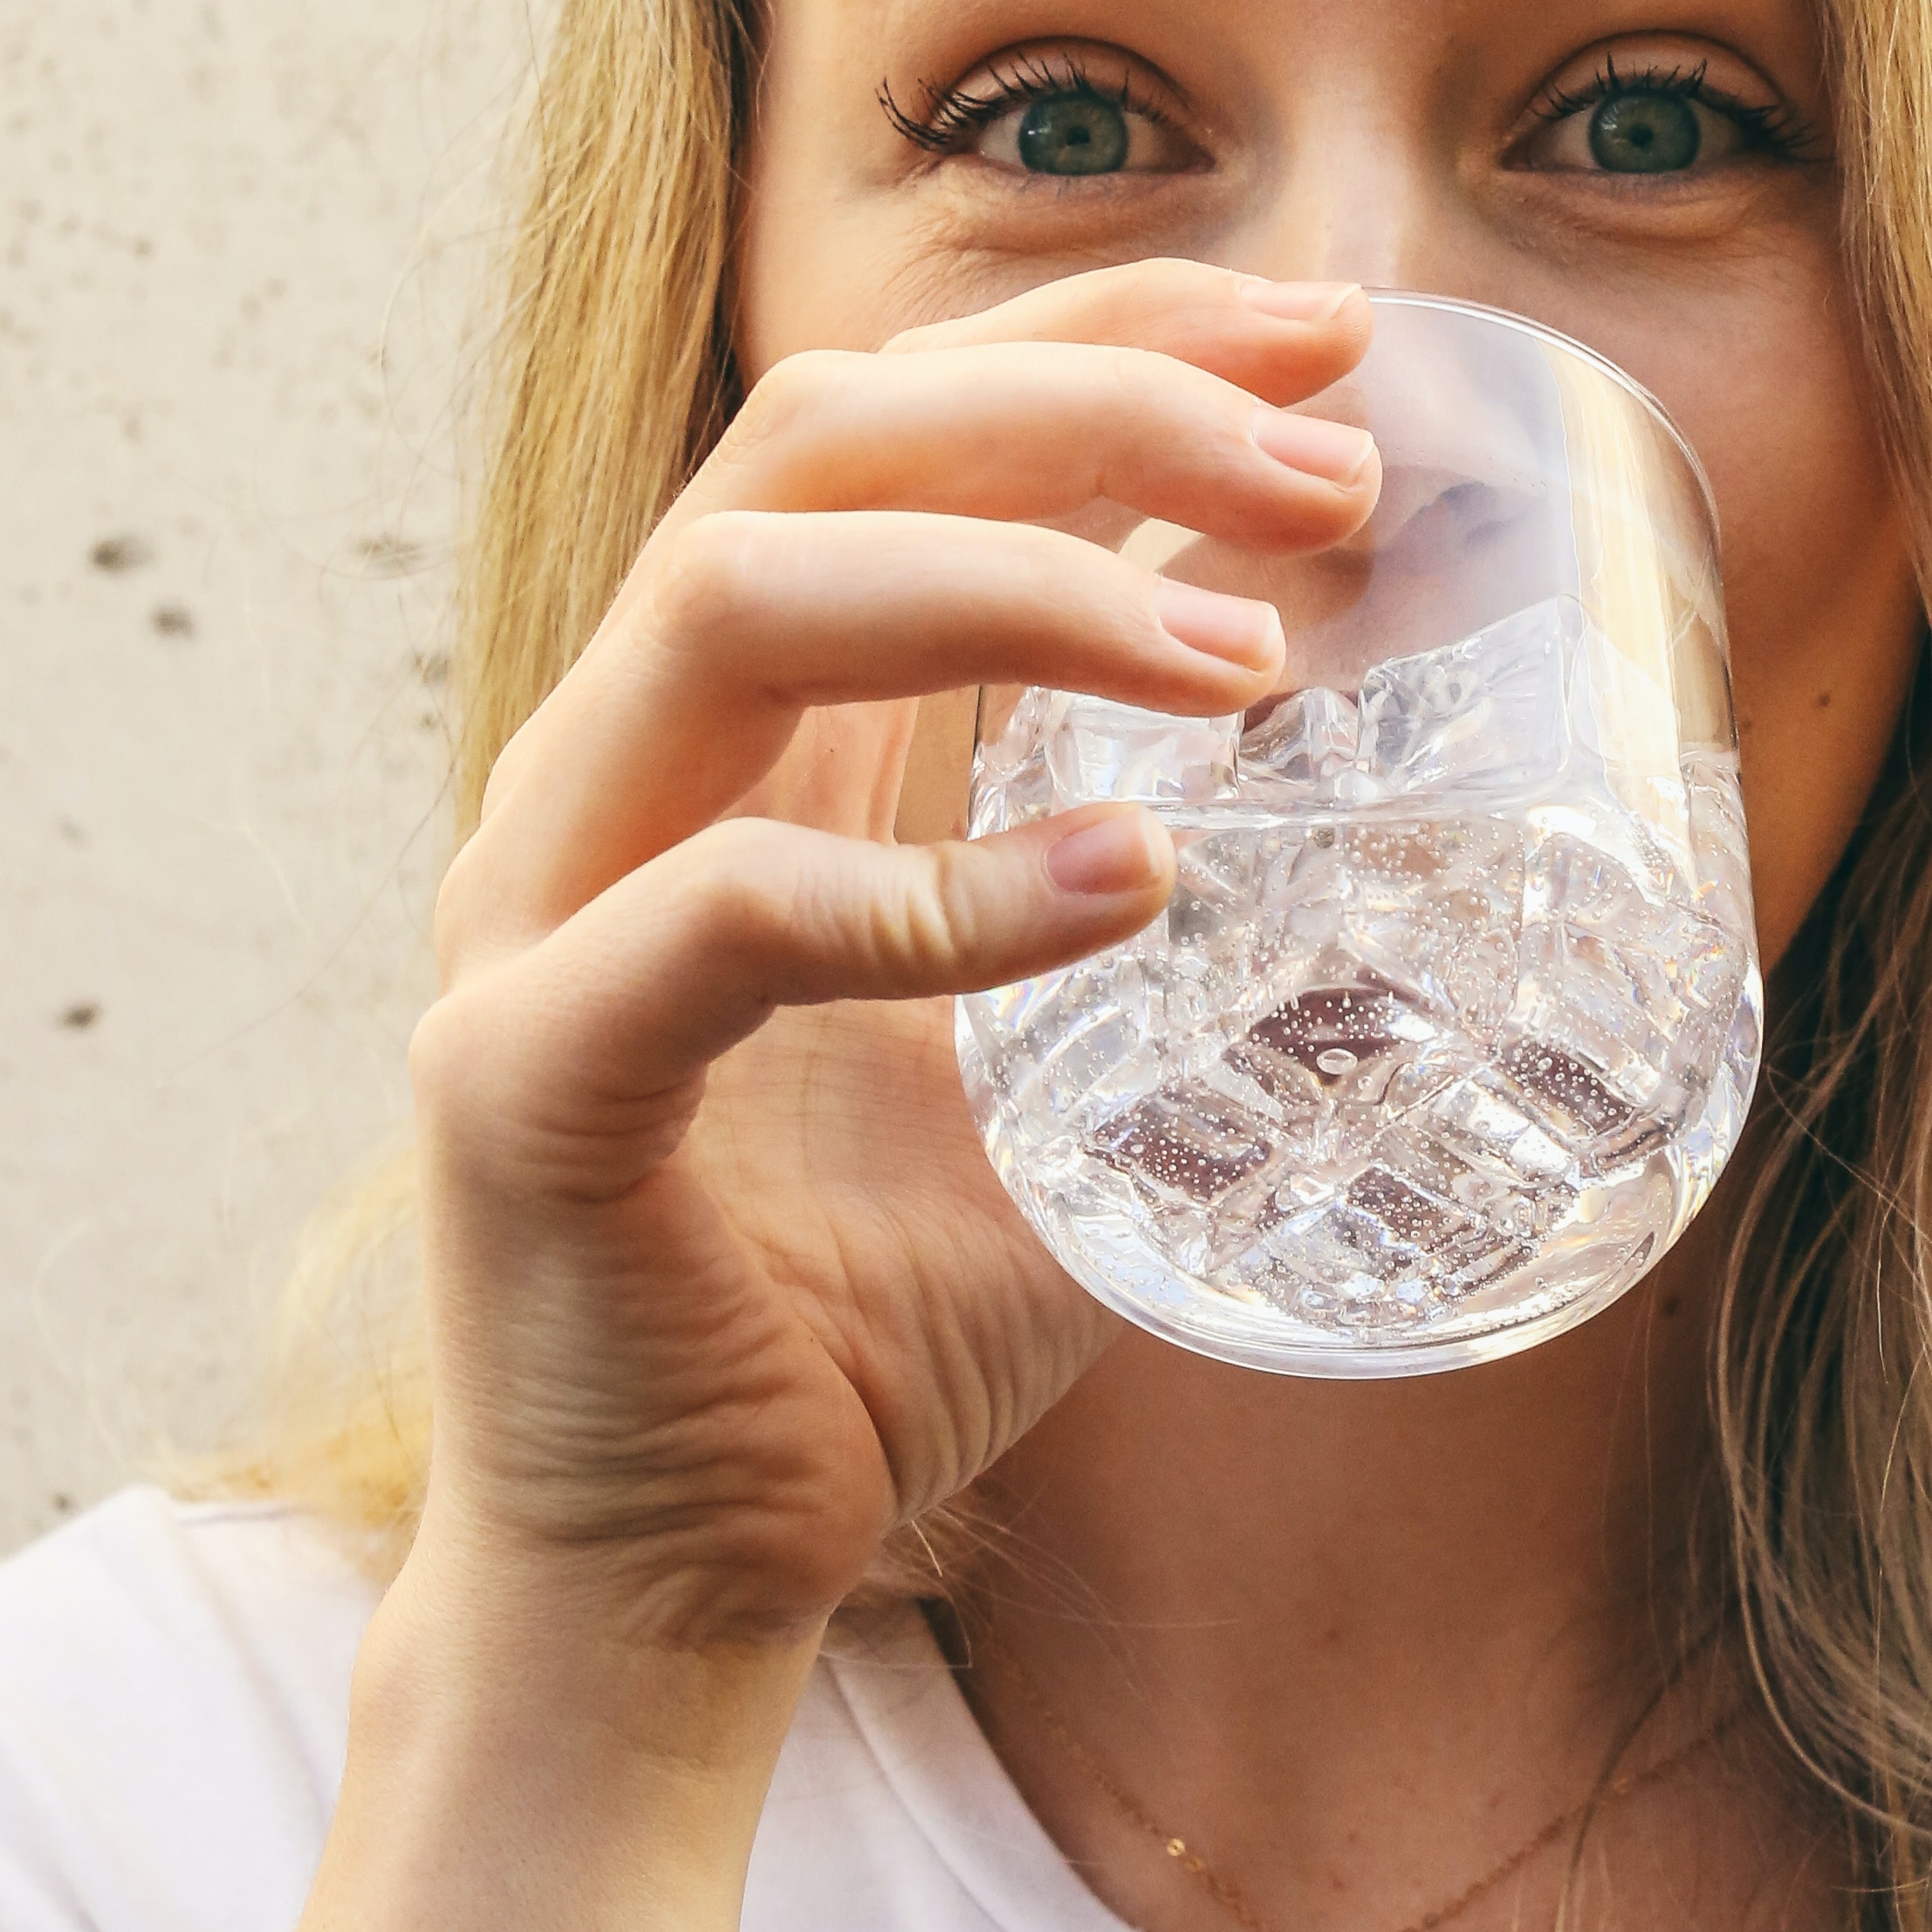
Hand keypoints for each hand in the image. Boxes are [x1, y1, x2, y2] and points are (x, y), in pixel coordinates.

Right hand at [398, 263, 1373, 1681]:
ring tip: (1250, 662)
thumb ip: (1154, 946)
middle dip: (1085, 407)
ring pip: (736, 605)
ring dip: (1016, 587)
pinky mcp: (523, 1081)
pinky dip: (936, 889)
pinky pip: (723, 919)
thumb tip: (1408, 862)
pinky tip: (1131, 884)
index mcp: (722, 746)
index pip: (885, 432)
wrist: (674, 1591)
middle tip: (1330, 470)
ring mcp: (538, 913)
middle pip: (810, 446)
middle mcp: (610, 778)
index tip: (1326, 340)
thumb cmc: (856, 1332)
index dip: (1099, 340)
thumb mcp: (1051, 1088)